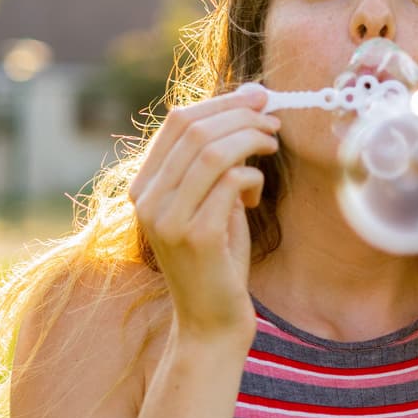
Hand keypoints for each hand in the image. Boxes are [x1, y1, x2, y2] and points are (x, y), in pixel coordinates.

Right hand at [127, 85, 277, 345]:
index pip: (177, 122)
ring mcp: (167, 219)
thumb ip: (216, 161)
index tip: (256, 96)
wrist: (210, 321)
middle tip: (272, 119)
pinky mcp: (195, 236)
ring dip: (251, 138)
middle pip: (194, 130)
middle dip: (241, 115)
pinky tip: (255, 196)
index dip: (221, 102)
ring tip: (272, 145)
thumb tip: (248, 103)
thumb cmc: (217, 259)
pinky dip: (251, 178)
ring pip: (212, 151)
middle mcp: (148, 200)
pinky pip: (229, 182)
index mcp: (145, 187)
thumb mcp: (210, 202)